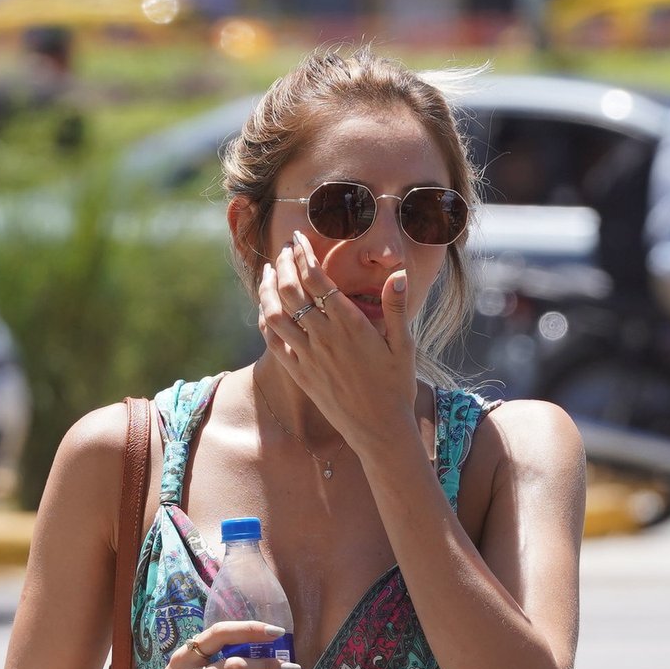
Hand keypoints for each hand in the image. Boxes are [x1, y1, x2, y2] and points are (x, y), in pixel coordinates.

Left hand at [256, 230, 420, 453]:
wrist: (379, 429)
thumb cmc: (397, 387)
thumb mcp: (405, 347)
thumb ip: (397, 309)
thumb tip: (398, 275)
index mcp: (351, 325)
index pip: (318, 279)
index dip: (304, 255)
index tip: (298, 239)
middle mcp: (325, 337)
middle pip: (291, 290)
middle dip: (283, 263)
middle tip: (284, 249)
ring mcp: (308, 356)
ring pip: (274, 313)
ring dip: (267, 288)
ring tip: (270, 272)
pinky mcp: (299, 373)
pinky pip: (273, 341)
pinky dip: (265, 319)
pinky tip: (266, 308)